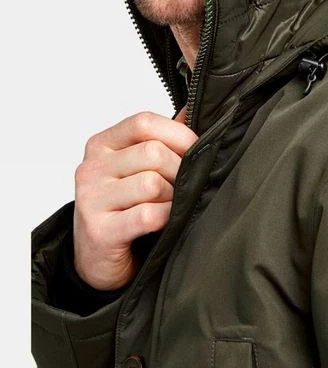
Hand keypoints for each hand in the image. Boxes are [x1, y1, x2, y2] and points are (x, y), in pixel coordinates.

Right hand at [73, 108, 196, 289]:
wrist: (96, 258)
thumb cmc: (123, 207)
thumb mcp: (136, 167)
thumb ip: (162, 138)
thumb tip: (191, 109)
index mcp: (102, 144)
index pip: (143, 122)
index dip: (178, 134)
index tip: (195, 150)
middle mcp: (92, 168)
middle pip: (152, 152)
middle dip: (180, 169)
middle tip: (185, 186)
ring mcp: (92, 199)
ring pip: (152, 183)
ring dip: (173, 196)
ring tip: (172, 205)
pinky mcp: (100, 230)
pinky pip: (148, 215)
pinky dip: (166, 217)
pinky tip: (166, 222)